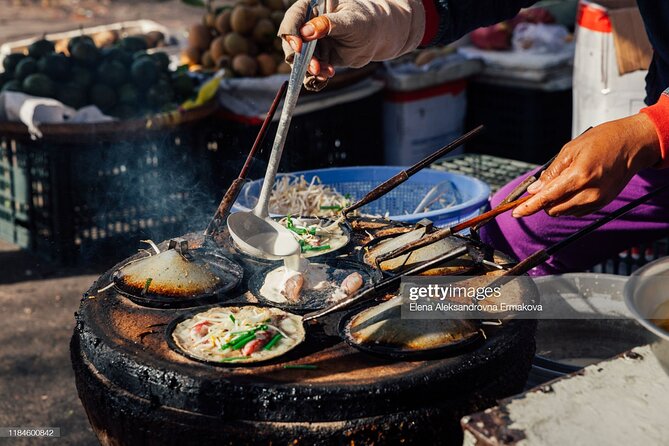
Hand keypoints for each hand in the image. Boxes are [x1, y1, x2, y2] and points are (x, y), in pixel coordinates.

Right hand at [278, 0, 424, 89]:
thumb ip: (328, 25)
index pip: (294, 17)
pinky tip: (327, 74)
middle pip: (291, 40)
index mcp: (312, 7)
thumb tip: (306, 32)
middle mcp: (308, 24)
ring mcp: (312, 42)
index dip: (292, 32)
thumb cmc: (366, 22)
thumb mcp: (350, 21)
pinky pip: (310, 69)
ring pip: (300, 58)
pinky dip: (316, 75)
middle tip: (314, 67)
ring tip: (326, 72)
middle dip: (300, 57)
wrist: (378, 38)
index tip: (298, 46)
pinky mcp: (318, 57)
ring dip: (310, 68)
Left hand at [512, 113, 660, 217]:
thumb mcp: (570, 150)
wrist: (632, 144)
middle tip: (543, 188)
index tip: (516, 213)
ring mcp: (598, 200)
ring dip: (556, 203)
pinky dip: (569, 204)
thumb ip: (551, 173)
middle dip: (543, 202)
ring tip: (564, 183)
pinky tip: (575, 188)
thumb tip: (534, 190)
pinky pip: (577, 211)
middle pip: (553, 209)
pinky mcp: (603, 204)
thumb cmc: (602, 141)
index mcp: (579, 175)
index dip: (529, 207)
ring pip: (564, 212)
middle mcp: (589, 192)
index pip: (548, 198)